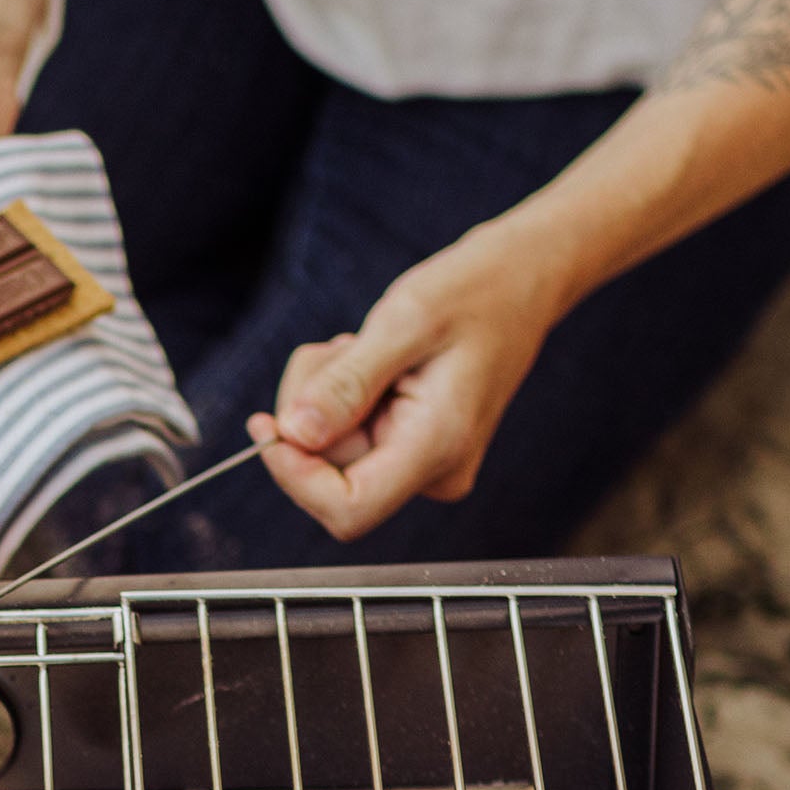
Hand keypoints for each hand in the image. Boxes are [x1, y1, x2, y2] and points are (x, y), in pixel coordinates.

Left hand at [248, 223, 576, 538]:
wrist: (522, 280)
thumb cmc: (475, 292)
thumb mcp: (404, 323)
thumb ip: (347, 384)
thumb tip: (295, 435)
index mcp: (439, 447)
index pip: (347, 509)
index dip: (294, 475)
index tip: (266, 423)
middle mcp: (434, 471)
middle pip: (329, 471)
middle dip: (311, 410)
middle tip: (343, 349)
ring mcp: (424, 462)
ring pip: (331, 449)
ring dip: (324, 395)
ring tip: (365, 347)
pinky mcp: (411, 447)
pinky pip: (347, 435)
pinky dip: (339, 395)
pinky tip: (373, 359)